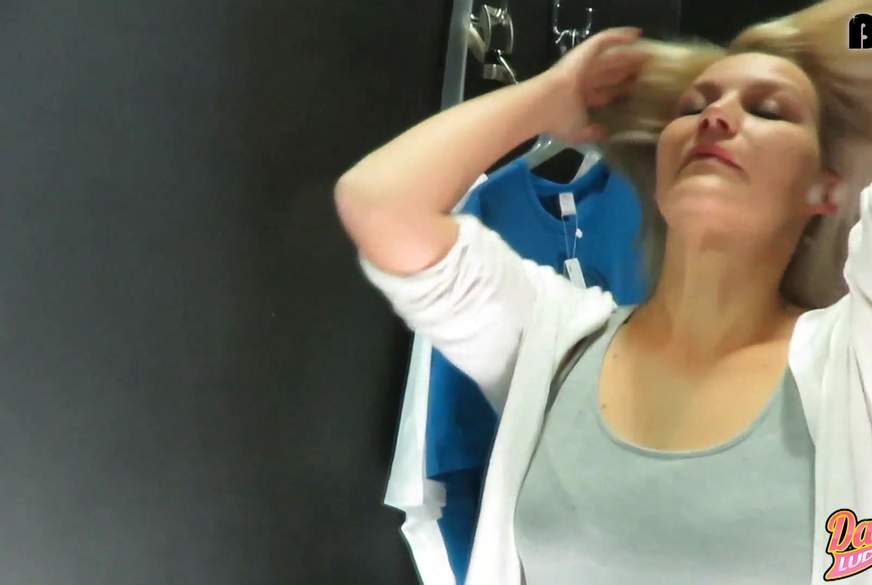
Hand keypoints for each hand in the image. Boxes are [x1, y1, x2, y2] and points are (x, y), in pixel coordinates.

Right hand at [539, 26, 650, 144]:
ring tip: (648, 54)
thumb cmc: (559, 120)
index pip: (606, 94)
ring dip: (629, 55)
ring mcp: (584, 63)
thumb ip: (593, 133)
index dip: (622, 93)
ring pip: (612, 56)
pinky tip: (636, 36)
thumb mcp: (579, 133)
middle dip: (629, 73)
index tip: (640, 94)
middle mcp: (584, 79)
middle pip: (611, 73)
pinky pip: (605, 39)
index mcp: (581, 98)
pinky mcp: (585, 51)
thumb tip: (605, 135)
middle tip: (650, 73)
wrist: (545, 104)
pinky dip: (620, 36)